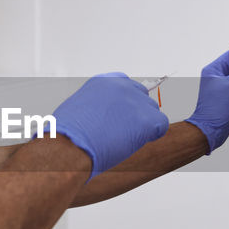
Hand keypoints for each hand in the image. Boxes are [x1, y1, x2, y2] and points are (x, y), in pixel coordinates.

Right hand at [53, 73, 169, 177]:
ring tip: (121, 139)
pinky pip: (161, 126)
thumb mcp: (79, 108)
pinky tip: (134, 142)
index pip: (127, 87)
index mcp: (104, 82)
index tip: (118, 117)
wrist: (69, 147)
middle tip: (120, 132)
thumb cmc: (67, 135)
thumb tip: (106, 116)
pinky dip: (152, 136)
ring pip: (153, 112)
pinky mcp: (146, 119)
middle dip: (135, 115)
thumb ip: (99, 105)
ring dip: (142, 127)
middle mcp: (122, 86)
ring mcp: (135, 101)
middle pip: (142, 97)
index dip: (126, 105)